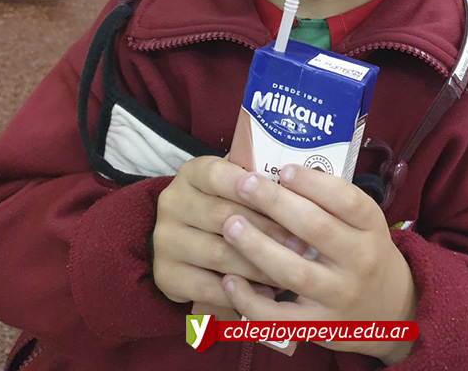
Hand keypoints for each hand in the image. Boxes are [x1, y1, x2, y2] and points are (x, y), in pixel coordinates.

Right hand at [153, 156, 296, 308]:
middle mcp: (172, 203)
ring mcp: (165, 240)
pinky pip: (208, 287)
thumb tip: (300, 186)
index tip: (284, 196)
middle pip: (224, 217)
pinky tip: (267, 294)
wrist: (185, 238)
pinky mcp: (165, 275)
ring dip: (260, 266)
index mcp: (192, 173)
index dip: (250, 186)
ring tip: (291, 270)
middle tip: (302, 244)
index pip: (219, 175)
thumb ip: (257, 183)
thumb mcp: (236, 183)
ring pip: (220, 255)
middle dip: (268, 232)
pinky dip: (241, 292)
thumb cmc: (226, 204)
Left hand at [220, 165, 416, 362]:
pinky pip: (280, 317)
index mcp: (372, 228)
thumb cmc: (363, 252)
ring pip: (294, 271)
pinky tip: (229, 279)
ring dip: (257, 246)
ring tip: (231, 224)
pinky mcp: (320, 327)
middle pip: (316, 228)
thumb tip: (279, 173)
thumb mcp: (363, 223)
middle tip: (245, 185)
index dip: (313, 183)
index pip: (346, 199)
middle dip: (275, 203)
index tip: (284, 170)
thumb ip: (331, 202)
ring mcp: (340, 296)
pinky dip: (251, 300)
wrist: (390, 311)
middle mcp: (360, 261)